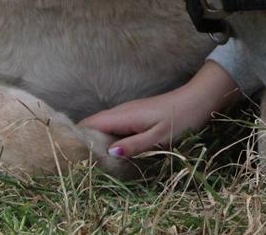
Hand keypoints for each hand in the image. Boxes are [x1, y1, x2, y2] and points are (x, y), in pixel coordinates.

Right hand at [77, 61, 242, 157]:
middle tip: (75, 166)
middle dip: (82, 142)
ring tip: (87, 164)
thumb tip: (109, 154)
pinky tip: (109, 154)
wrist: (198, 100)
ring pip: (102, 127)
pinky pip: (113, 128)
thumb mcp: (159, 137)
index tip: (68, 157)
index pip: (89, 124)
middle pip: (92, 126)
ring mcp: (127, 113)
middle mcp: (121, 112)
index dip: (76, 138)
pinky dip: (107, 139)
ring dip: (94, 142)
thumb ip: (134, 145)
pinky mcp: (134, 117)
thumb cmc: (181, 119)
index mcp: (123, 115)